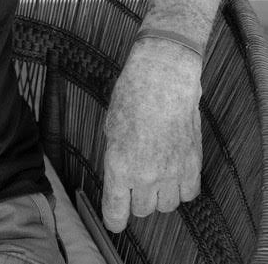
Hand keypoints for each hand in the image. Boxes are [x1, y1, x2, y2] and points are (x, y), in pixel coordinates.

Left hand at [101, 38, 201, 231]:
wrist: (163, 81)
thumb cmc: (132, 97)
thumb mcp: (110, 127)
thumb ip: (116, 156)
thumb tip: (121, 174)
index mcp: (118, 165)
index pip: (116, 210)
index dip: (114, 219)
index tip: (114, 219)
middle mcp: (145, 175)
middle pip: (141, 210)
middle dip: (135, 199)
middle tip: (135, 180)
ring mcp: (171, 173)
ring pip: (166, 205)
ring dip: (159, 195)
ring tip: (155, 174)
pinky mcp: (192, 166)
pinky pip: (187, 194)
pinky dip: (180, 189)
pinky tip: (173, 173)